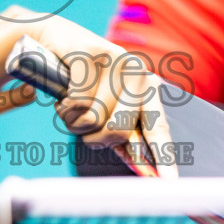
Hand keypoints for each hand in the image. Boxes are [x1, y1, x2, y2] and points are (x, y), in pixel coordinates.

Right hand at [22, 15, 177, 178]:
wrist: (53, 40)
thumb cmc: (82, 82)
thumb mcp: (105, 107)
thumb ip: (123, 133)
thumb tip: (142, 168)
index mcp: (146, 87)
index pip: (157, 127)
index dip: (164, 157)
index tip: (169, 183)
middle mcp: (137, 72)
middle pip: (118, 130)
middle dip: (94, 138)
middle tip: (84, 126)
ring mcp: (115, 60)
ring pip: (93, 118)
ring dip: (74, 121)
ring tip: (71, 105)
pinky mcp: (91, 53)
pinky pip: (76, 102)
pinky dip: (63, 107)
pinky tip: (62, 95)